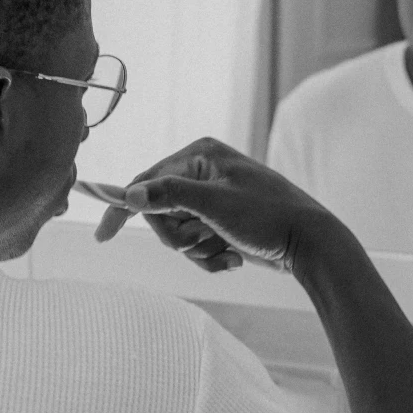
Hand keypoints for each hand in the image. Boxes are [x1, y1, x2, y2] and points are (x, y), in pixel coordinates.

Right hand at [93, 138, 336, 273]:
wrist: (310, 244)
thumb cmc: (267, 217)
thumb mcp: (215, 206)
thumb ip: (171, 196)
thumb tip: (131, 194)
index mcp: (200, 153)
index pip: (147, 181)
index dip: (123, 208)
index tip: (102, 237)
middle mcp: (204, 170)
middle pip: (160, 212)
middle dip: (178, 237)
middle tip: (202, 242)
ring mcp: (213, 197)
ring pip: (178, 233)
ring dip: (197, 251)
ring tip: (225, 251)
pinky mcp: (222, 221)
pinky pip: (196, 245)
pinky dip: (210, 257)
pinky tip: (233, 259)